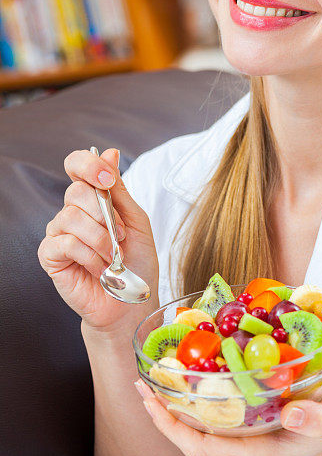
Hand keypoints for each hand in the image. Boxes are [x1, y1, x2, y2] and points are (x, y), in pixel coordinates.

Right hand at [38, 147, 159, 334]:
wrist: (130, 302)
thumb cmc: (136, 263)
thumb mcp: (136, 221)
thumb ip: (120, 190)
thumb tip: (109, 153)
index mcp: (93, 198)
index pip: (77, 165)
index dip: (90, 166)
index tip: (108, 180)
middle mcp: (72, 211)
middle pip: (77, 191)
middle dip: (106, 215)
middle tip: (122, 238)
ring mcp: (58, 233)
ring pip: (72, 217)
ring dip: (101, 239)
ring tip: (113, 257)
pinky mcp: (51, 255)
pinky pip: (67, 243)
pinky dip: (90, 255)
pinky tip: (99, 268)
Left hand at [135, 380, 321, 455]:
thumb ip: (317, 417)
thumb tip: (292, 413)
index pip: (201, 449)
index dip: (172, 428)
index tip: (152, 403)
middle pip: (192, 443)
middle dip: (164, 416)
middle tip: (142, 384)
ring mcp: (242, 455)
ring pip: (199, 436)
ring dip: (175, 412)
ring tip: (156, 381)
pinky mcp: (244, 444)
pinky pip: (210, 430)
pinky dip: (193, 409)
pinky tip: (184, 386)